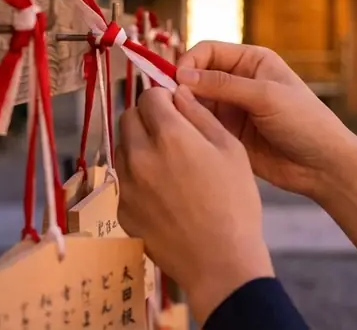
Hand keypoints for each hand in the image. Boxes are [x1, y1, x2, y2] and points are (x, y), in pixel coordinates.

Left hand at [116, 85, 273, 322]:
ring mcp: (127, 185)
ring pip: (122, 148)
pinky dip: (138, 178)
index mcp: (169, 136)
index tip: (175, 109)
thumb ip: (200, 115)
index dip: (163, 98)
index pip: (148, 96)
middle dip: (146, 118)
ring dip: (139, 146)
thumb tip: (179, 94)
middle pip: (128, 118)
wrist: (220, 262)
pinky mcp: (122, 210)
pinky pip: (124, 181)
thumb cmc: (234, 203)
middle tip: (170, 134)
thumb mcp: (230, 149)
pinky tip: (164, 194)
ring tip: (168, 165)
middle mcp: (140, 156)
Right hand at [176, 42, 356, 199]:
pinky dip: (190, 127)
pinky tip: (184, 135)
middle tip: (167, 103)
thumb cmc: (305, 122)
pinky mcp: (228, 134)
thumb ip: (224, 85)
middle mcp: (239, 81)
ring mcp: (232, 109)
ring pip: (195, 102)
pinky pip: (201, 125)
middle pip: (197, 75)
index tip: (176, 80)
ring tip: (173, 120)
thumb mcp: (266, 96)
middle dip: (181, 86)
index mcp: (252, 61)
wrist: (323, 166)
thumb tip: (182, 76)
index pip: (208, 51)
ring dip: (183, 108)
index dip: (189, 62)